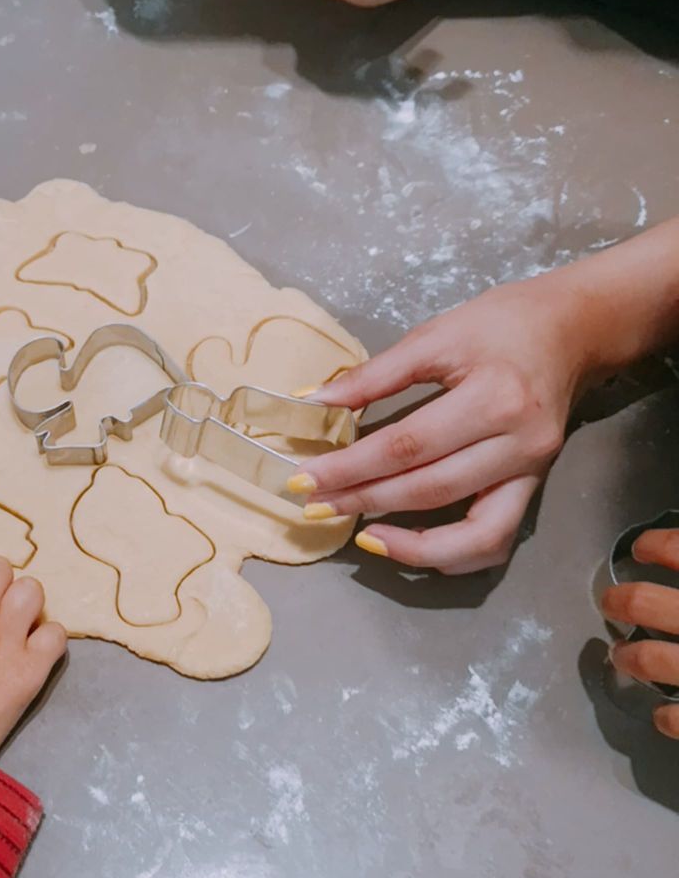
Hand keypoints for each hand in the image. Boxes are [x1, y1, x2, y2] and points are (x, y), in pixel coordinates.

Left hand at [292, 274, 592, 572]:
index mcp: (491, 398)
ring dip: (409, 544)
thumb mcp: (434, 336)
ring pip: (472, 533)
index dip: (350, 468)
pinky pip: (496, 539)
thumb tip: (312, 401)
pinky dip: (452, 553)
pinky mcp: (533, 486)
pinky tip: (408, 543)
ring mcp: (531, 472)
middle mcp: (518, 443)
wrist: (573, 329)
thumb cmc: (499, 324)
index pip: (406, 446)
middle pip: (429, 489)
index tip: (304, 480)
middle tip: (313, 506)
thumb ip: (373, 375)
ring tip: (359, 534)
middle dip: (363, 501)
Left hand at [602, 529, 678, 737]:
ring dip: (632, 658)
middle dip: (624, 602)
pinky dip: (667, 717)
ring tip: (623, 656)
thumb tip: (670, 547)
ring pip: (653, 660)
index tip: (642, 548)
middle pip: (649, 604)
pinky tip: (661, 714)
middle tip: (612, 603)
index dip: (657, 546)